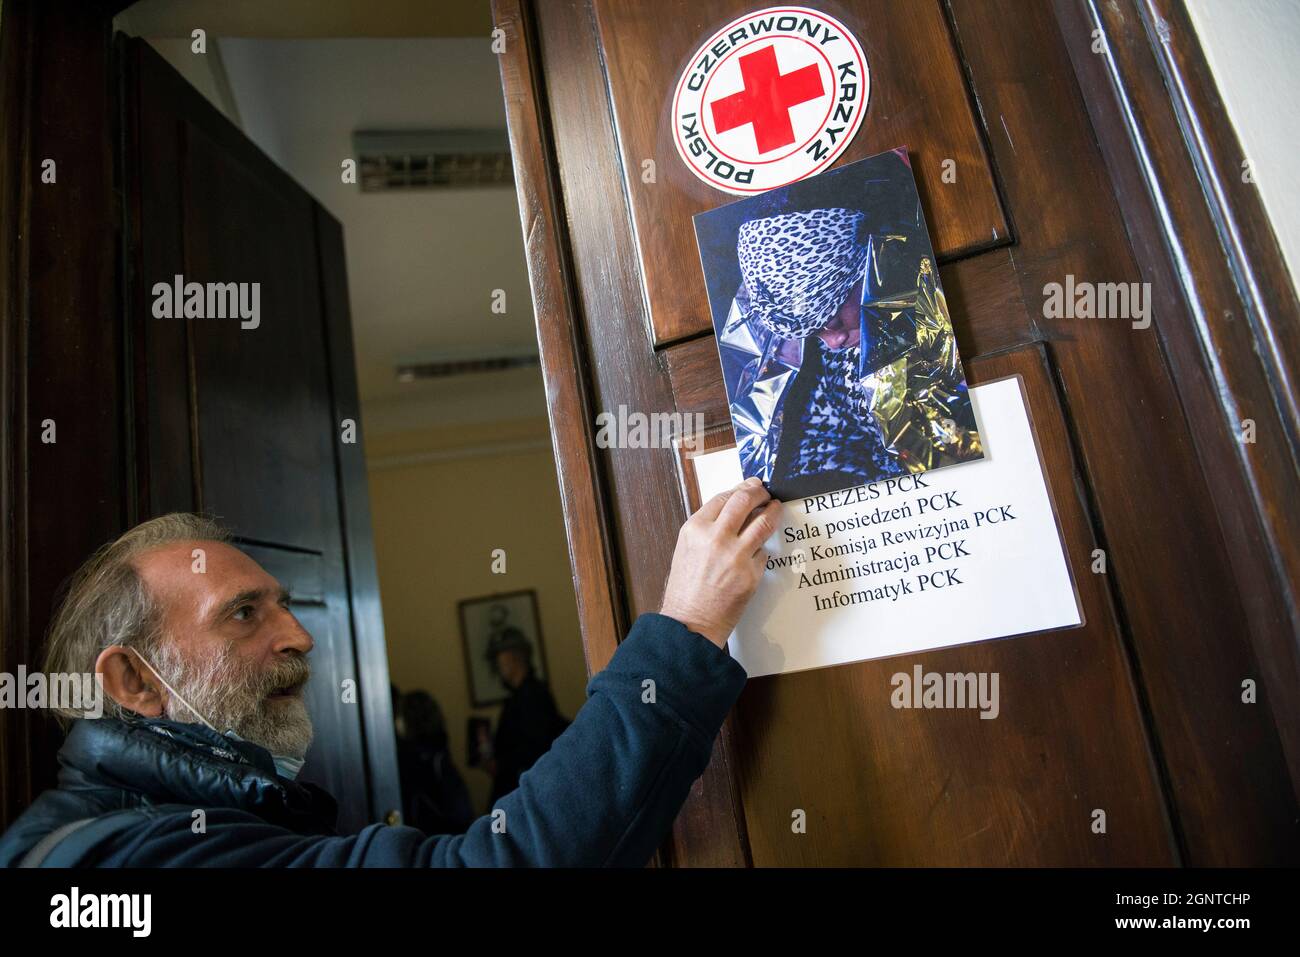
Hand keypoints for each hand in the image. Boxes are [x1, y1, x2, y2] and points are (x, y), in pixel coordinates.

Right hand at [660, 477, 779, 647]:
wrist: (690, 622)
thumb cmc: (686, 590)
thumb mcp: (687, 549)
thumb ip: (707, 528)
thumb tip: (732, 511)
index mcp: (695, 529)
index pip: (724, 497)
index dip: (742, 488)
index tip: (751, 486)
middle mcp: (715, 537)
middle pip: (745, 500)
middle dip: (760, 493)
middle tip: (766, 493)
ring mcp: (735, 555)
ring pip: (763, 522)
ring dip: (773, 512)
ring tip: (776, 508)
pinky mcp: (751, 573)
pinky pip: (764, 553)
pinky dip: (762, 551)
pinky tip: (757, 554)